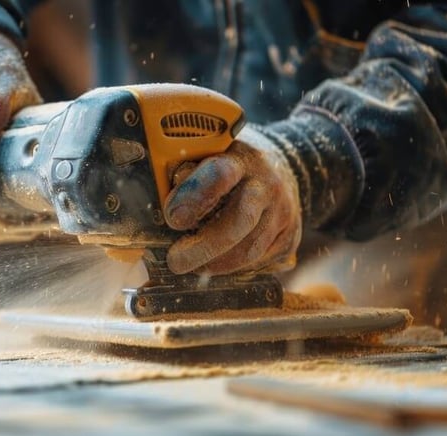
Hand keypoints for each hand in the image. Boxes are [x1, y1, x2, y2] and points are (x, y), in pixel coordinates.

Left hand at [163, 130, 301, 274]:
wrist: (279, 170)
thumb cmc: (228, 168)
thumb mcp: (207, 158)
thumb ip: (185, 175)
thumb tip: (157, 204)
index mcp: (239, 159)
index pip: (220, 175)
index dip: (194, 198)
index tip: (173, 218)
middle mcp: (265, 184)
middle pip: (238, 221)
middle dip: (203, 247)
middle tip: (175, 261)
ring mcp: (282, 212)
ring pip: (249, 249)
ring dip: (215, 264)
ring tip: (193, 266)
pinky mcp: (289, 236)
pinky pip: (259, 261)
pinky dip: (233, 268)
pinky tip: (216, 264)